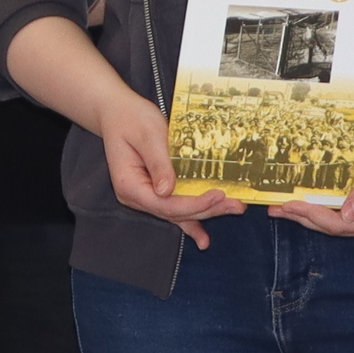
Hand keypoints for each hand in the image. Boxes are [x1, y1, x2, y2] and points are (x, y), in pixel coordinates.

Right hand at [95, 90, 245, 246]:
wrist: (117, 113)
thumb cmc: (130, 119)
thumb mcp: (148, 135)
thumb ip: (158, 163)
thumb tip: (166, 190)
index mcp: (130, 185)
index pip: (165, 204)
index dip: (194, 203)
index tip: (218, 194)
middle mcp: (136, 196)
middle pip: (175, 212)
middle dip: (207, 209)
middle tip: (235, 204)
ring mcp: (145, 196)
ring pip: (178, 212)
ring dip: (206, 213)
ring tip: (232, 209)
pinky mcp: (155, 191)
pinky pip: (174, 210)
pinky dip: (190, 222)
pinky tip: (203, 239)